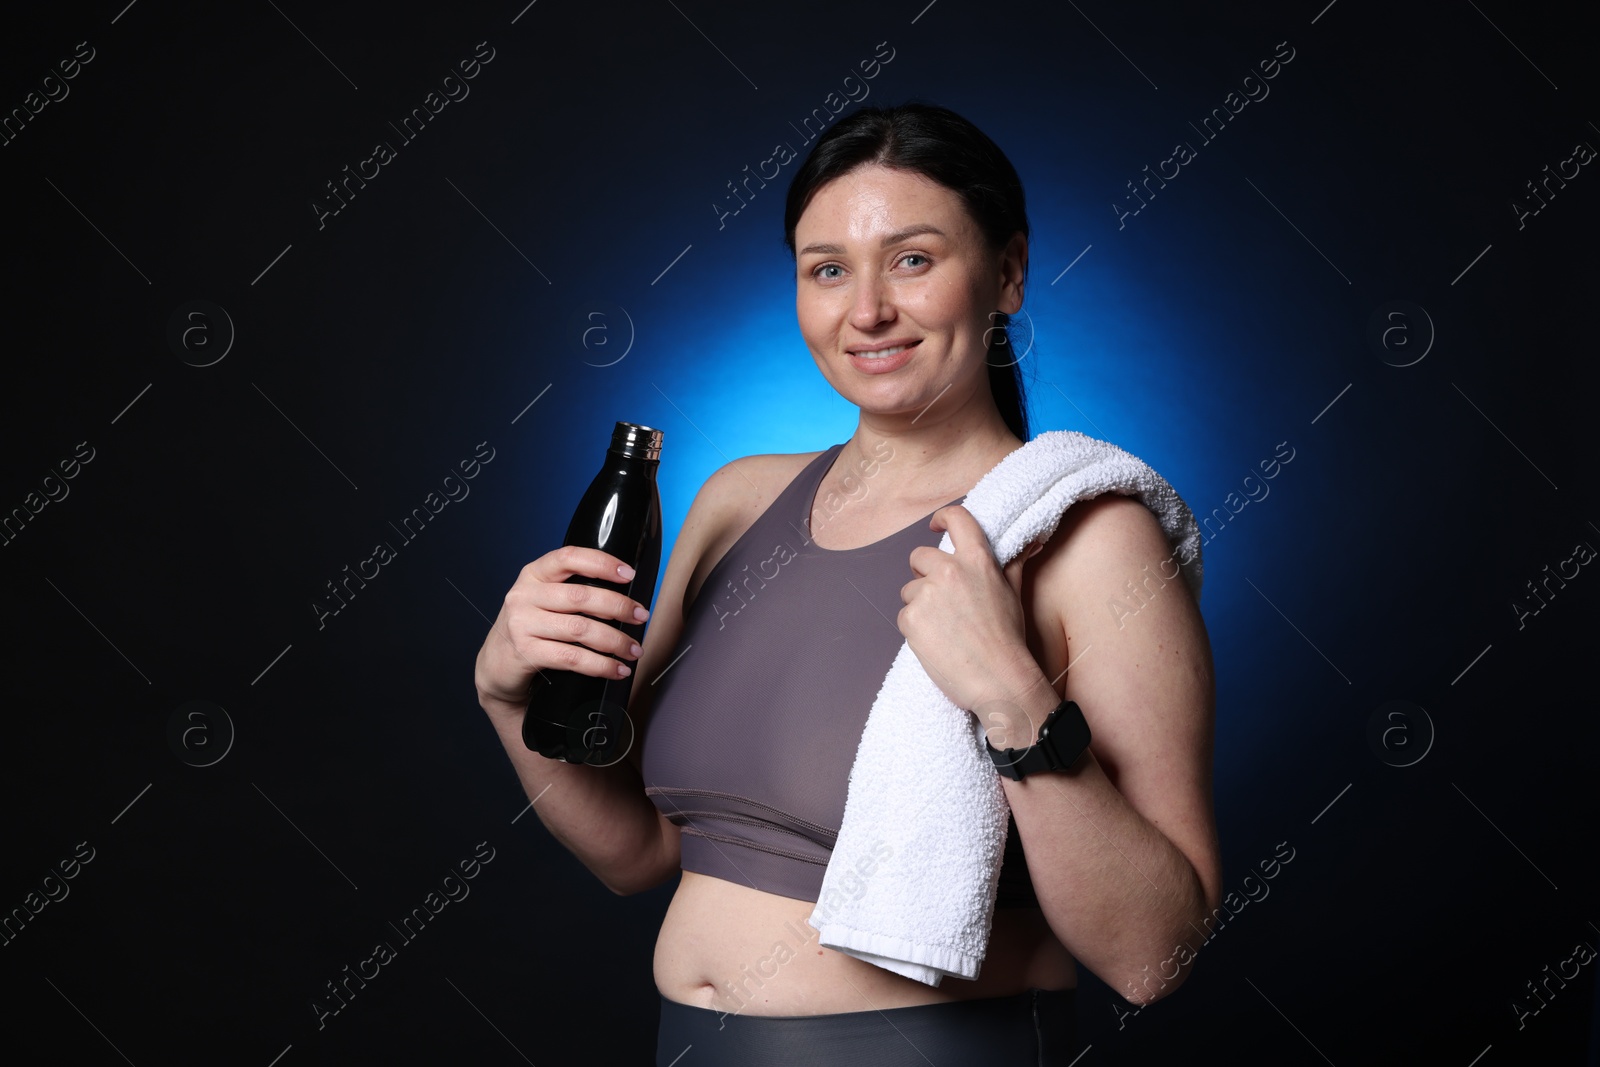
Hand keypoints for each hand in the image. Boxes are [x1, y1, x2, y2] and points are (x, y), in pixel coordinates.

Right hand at [473, 546, 651, 724]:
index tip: (629, 573)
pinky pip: (572, 658)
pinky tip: (616, 669)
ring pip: (580, 629)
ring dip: (615, 641)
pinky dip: (600, 665)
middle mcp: (524, 595)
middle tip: (641, 616)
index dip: (602, 563)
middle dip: (618, 607)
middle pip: (581, 596)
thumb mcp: (543, 601)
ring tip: (634, 649)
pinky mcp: (525, 653)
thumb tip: (625, 595)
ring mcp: (522, 624)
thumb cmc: (530, 629)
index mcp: (533, 574)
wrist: (495, 666)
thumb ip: (571, 591)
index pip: (569, 557)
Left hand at [897, 504, 1046, 717]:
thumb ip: (1013, 562)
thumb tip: (1032, 540)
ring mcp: (927, 594)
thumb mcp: (1013, 592)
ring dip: (921, 605)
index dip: (942, 518)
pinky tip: (937, 642)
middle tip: (942, 600)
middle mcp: (949, 571)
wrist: (999, 679)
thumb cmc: (1009, 638)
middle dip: (924, 573)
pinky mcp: (911, 619)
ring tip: (946, 628)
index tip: (936, 526)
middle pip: (919, 557)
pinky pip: (904, 615)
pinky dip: (915, 628)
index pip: (956, 519)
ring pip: (909, 591)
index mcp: (977, 560)